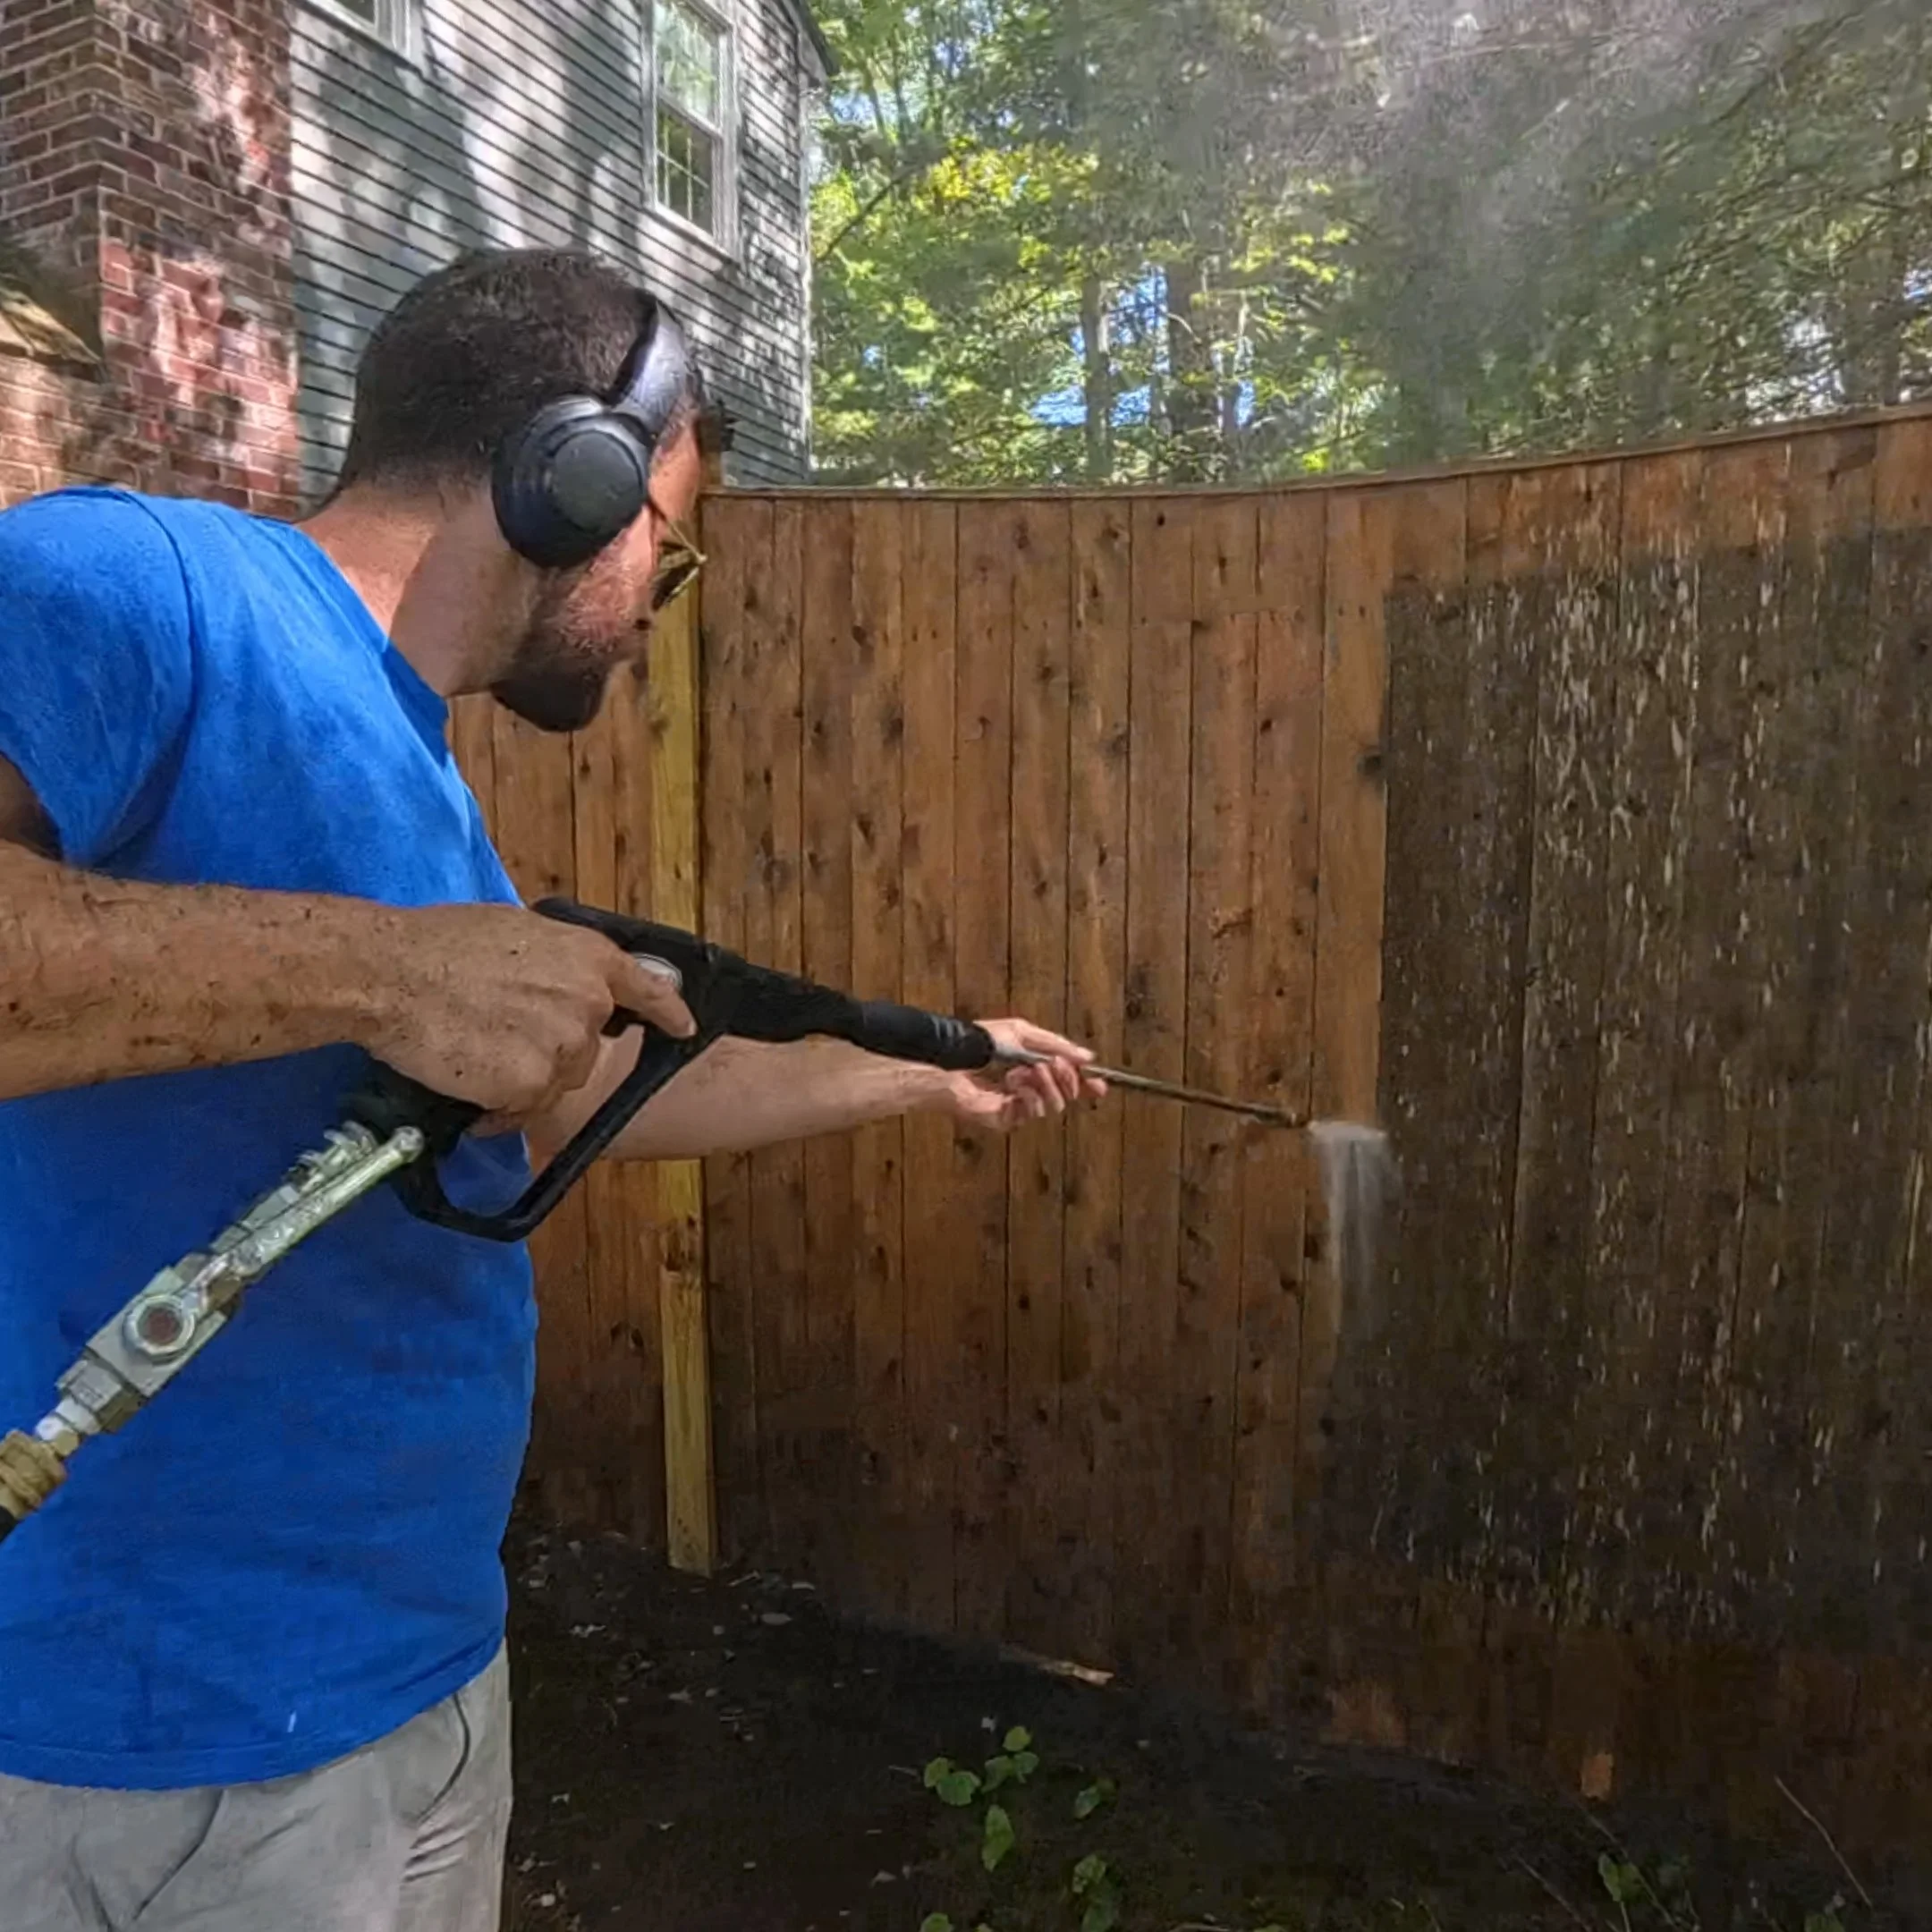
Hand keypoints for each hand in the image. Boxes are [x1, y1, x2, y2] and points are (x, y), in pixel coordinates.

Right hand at [360, 901, 694, 1127]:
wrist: (393, 974)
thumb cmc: (441, 944)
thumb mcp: (517, 932)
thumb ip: (556, 963)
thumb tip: (558, 983)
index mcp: (590, 958)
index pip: (649, 989)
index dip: (667, 1012)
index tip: (684, 1029)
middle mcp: (589, 1003)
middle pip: (586, 1048)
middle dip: (550, 1049)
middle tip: (497, 1033)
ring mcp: (564, 1046)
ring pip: (556, 1081)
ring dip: (524, 1078)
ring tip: (476, 1054)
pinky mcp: (534, 1084)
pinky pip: (524, 1109)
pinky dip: (499, 1108)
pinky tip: (467, 1084)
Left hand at [937, 1018, 1107, 1132]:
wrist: (951, 1057)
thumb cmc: (980, 1042)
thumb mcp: (1023, 1033)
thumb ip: (1056, 1045)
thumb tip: (1087, 1058)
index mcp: (1034, 1069)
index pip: (1068, 1082)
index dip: (1086, 1084)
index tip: (1101, 1083)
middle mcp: (1028, 1090)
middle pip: (1066, 1096)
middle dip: (1067, 1079)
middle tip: (1055, 1064)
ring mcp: (1016, 1107)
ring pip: (1052, 1106)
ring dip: (1043, 1084)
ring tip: (1023, 1070)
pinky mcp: (1004, 1119)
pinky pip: (1032, 1114)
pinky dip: (1028, 1095)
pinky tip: (1013, 1084)